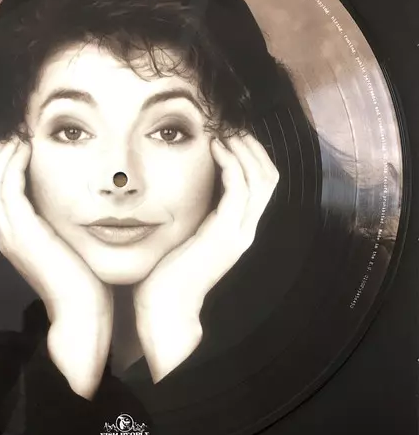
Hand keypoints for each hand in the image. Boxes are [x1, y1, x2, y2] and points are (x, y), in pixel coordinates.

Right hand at [0, 136, 112, 398]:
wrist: (82, 315)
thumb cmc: (83, 283)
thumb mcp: (66, 248)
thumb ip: (58, 227)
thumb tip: (70, 205)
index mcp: (13, 238)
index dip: (0, 164)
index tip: (21, 144)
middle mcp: (4, 234)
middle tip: (17, 134)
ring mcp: (9, 235)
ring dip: (3, 153)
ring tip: (22, 136)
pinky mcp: (21, 234)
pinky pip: (6, 188)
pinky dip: (12, 164)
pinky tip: (28, 149)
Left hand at [133, 133, 278, 382]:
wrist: (165, 308)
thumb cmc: (167, 272)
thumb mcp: (187, 236)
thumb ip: (197, 215)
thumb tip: (187, 190)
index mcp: (237, 229)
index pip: (261, 184)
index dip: (251, 155)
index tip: (230, 134)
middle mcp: (245, 230)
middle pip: (268, 177)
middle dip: (253, 146)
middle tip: (231, 126)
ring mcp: (239, 234)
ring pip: (260, 179)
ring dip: (244, 149)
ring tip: (224, 131)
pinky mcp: (225, 236)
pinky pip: (238, 190)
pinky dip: (231, 163)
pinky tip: (215, 148)